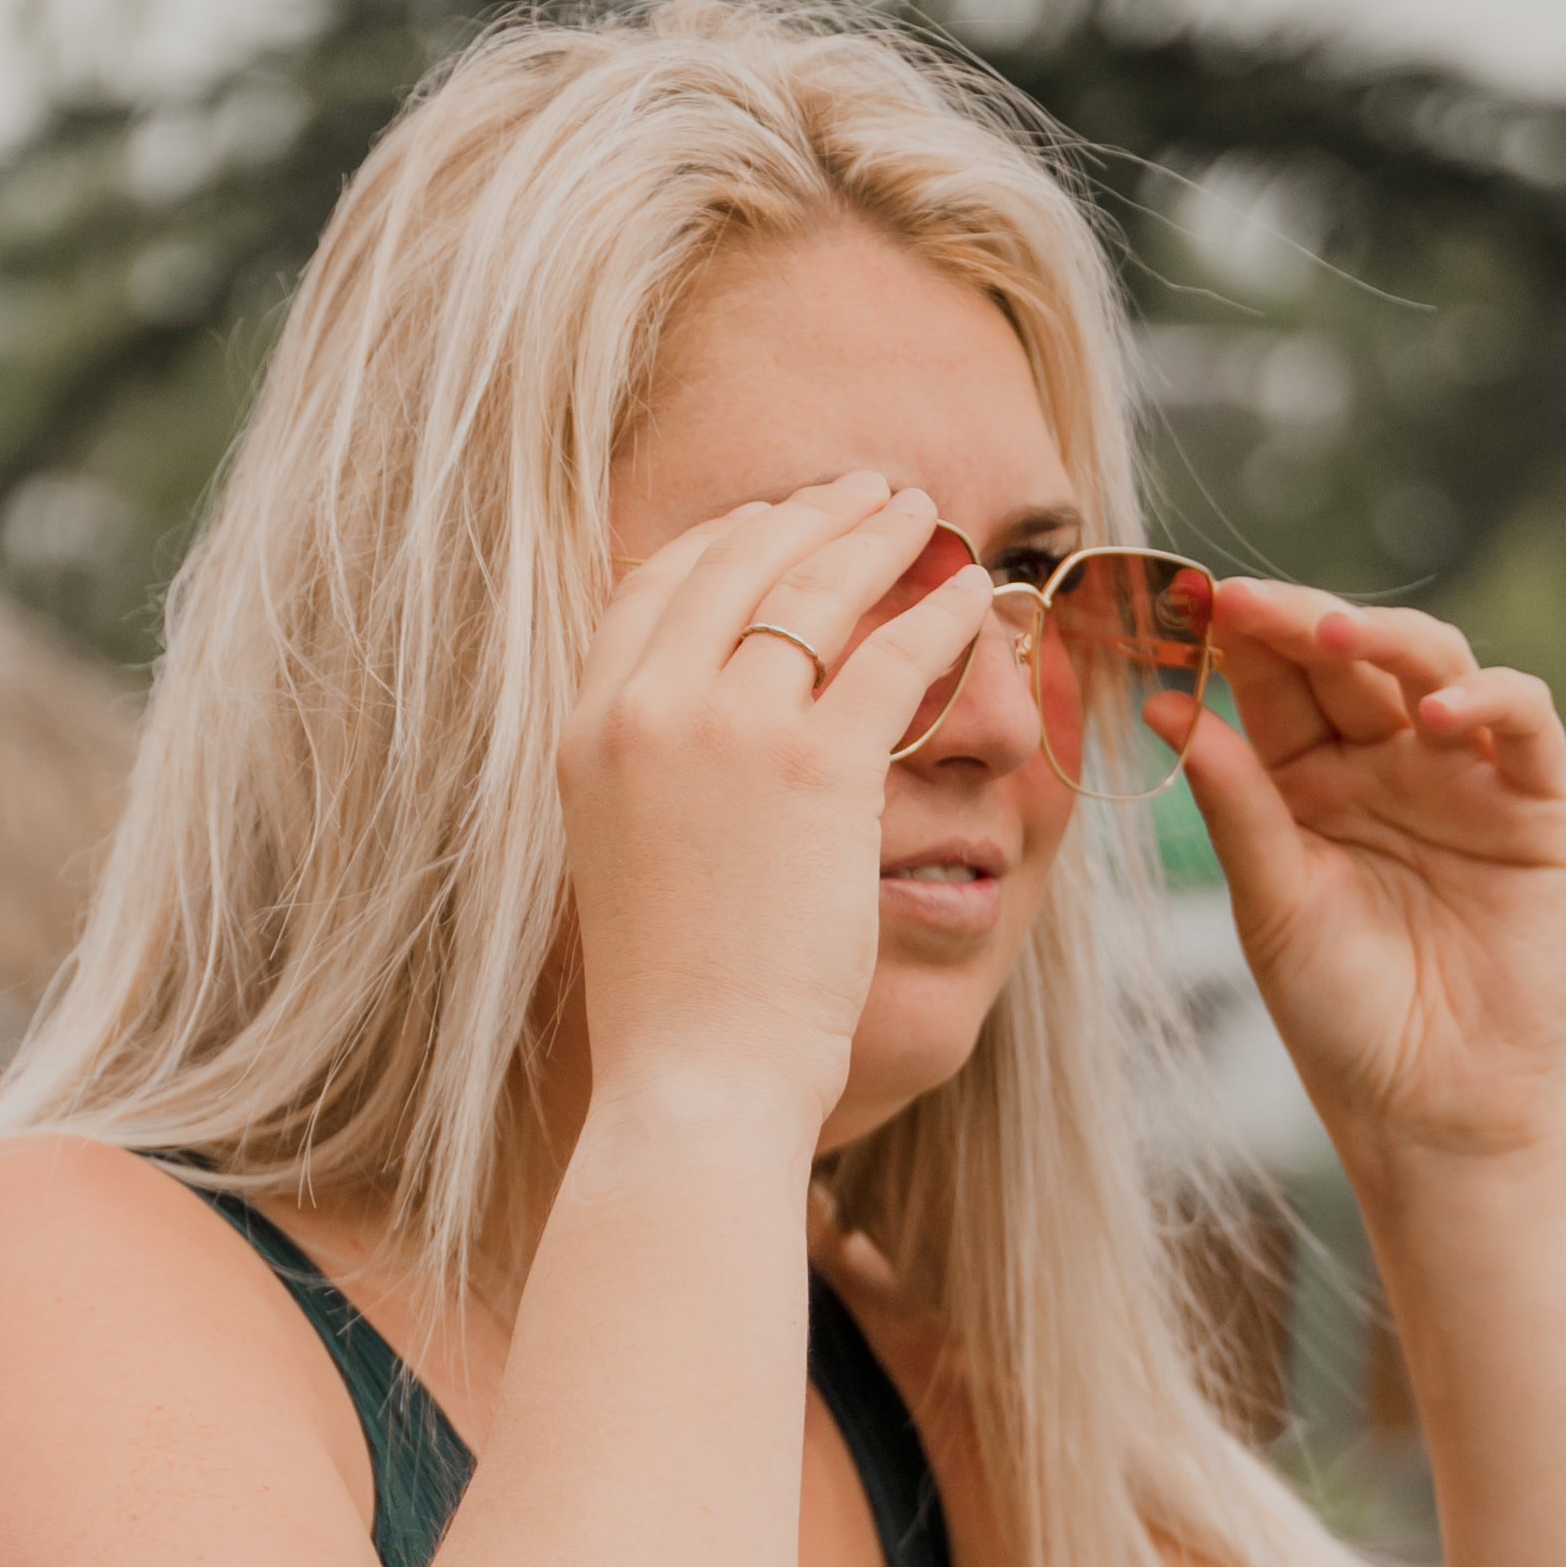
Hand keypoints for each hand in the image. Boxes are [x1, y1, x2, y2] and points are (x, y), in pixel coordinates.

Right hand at [559, 478, 995, 1148]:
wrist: (694, 1074)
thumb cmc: (673, 997)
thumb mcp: (626, 857)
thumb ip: (653, 776)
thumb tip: (708, 739)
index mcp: (587, 728)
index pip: (653, 585)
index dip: (724, 537)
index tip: (776, 522)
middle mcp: (648, 708)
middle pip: (736, 563)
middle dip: (811, 514)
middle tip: (868, 492)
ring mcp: (731, 729)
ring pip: (817, 590)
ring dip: (880, 538)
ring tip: (926, 516)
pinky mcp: (818, 768)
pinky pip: (895, 658)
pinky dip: (943, 616)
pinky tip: (978, 599)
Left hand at [1179, 585, 1565, 1175]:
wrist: (1430, 1108)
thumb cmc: (1342, 1019)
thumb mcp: (1273, 904)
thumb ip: (1234, 804)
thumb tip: (1165, 708)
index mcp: (1307, 782)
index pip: (1275, 682)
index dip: (1237, 637)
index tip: (1181, 602)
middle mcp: (1384, 764)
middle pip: (1348, 658)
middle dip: (1297, 621)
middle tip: (1242, 600)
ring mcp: (1461, 775)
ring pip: (1434, 663)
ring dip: (1386, 638)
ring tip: (1331, 636)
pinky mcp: (1534, 803)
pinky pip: (1523, 721)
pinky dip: (1488, 698)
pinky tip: (1435, 714)